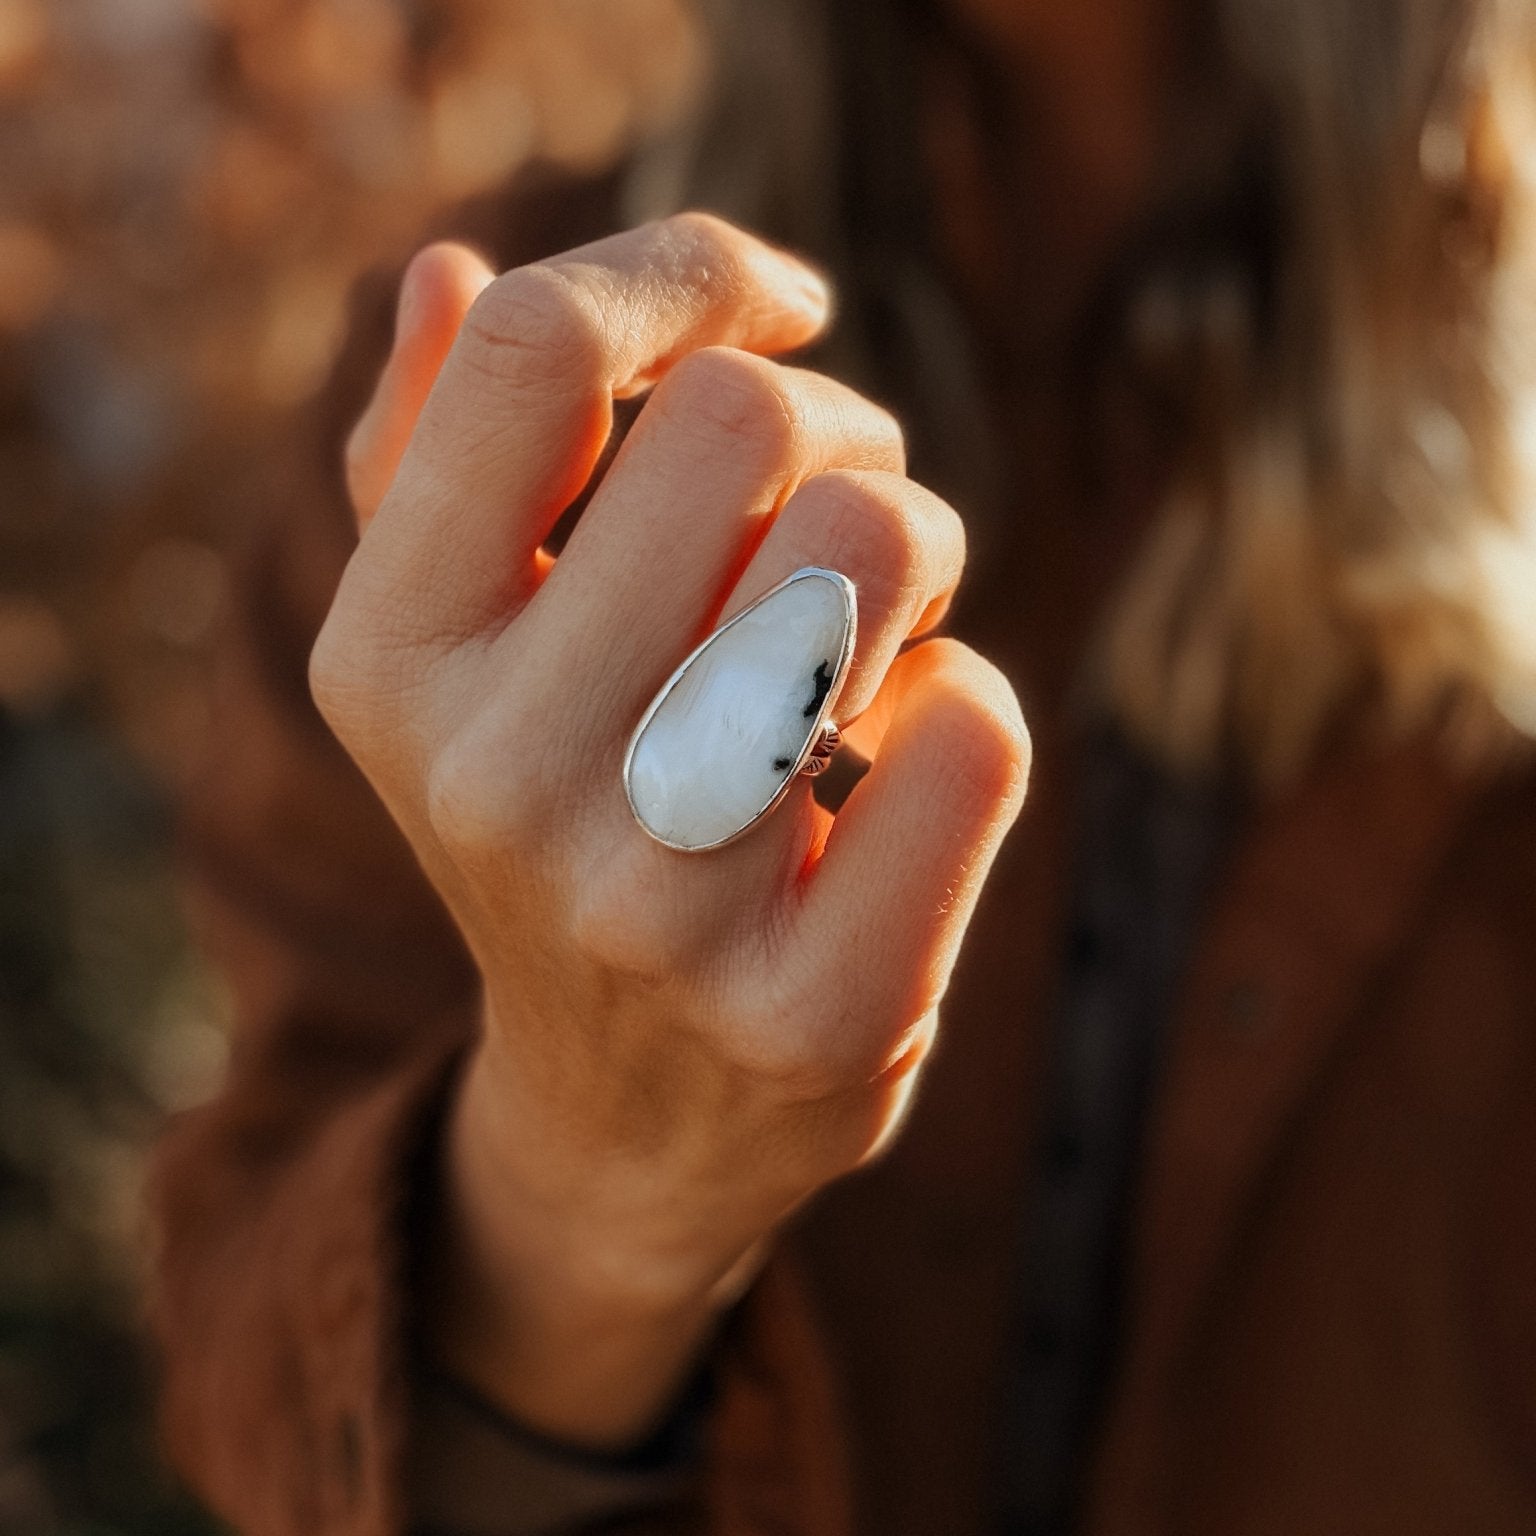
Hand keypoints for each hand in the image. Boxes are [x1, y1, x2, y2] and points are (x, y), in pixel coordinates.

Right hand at [316, 214, 1030, 1445]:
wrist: (629, 1117)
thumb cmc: (564, 825)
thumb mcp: (456, 659)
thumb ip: (427, 457)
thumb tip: (443, 267)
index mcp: (393, 662)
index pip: (533, 347)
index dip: (692, 274)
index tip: (781, 311)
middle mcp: (501, 782)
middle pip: (752, 424)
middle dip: (840, 434)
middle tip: (831, 520)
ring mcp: (659, 911)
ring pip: (881, 545)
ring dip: (916, 552)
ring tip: (870, 637)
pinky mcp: (820, 1013)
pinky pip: (979, 726)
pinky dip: (966, 710)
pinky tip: (897, 775)